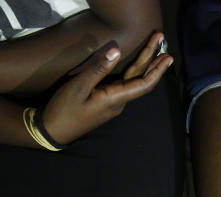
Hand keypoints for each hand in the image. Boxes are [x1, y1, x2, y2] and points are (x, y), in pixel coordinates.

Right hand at [40, 33, 172, 144]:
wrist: (53, 131)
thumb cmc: (64, 110)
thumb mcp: (78, 86)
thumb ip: (98, 68)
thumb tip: (117, 50)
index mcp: (115, 99)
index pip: (143, 84)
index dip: (157, 69)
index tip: (168, 56)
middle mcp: (119, 101)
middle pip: (140, 78)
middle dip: (153, 60)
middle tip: (163, 41)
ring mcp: (113, 102)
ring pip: (133, 81)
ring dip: (145, 65)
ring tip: (157, 50)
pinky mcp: (105, 101)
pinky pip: (124, 84)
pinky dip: (134, 71)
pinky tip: (138, 64)